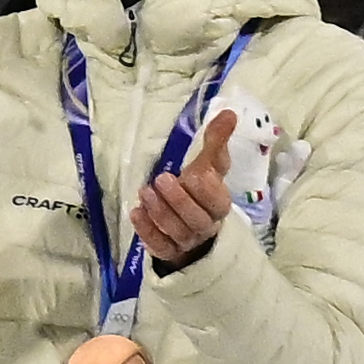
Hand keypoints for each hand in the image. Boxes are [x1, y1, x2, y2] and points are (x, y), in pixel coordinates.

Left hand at [131, 101, 242, 268]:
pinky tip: (135, 212)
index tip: (193, 172)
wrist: (193, 227)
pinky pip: (159, 246)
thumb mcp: (209, 166)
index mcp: (219, 205)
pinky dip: (146, 231)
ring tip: (144, 192)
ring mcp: (186, 241)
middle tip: (160, 179)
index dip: (205, 189)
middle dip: (178, 200)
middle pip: (196, 219)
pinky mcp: (168, 251)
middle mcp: (205, 225)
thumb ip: (216, 141)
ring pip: (176, 232)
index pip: (217, 201)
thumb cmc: (201, 192)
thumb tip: (228, 113)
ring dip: (159, 212)